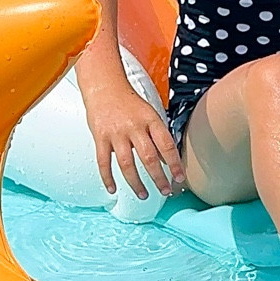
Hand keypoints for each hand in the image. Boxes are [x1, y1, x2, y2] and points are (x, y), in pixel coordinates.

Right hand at [85, 83, 184, 199]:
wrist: (104, 86)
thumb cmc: (129, 101)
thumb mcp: (149, 114)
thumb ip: (157, 136)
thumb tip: (167, 160)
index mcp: (150, 120)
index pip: (166, 145)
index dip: (174, 163)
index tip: (179, 178)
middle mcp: (134, 127)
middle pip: (149, 157)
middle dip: (158, 178)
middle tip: (165, 191)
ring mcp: (116, 133)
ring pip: (128, 164)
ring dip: (136, 183)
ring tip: (144, 195)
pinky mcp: (100, 137)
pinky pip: (104, 162)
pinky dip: (108, 178)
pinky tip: (113, 189)